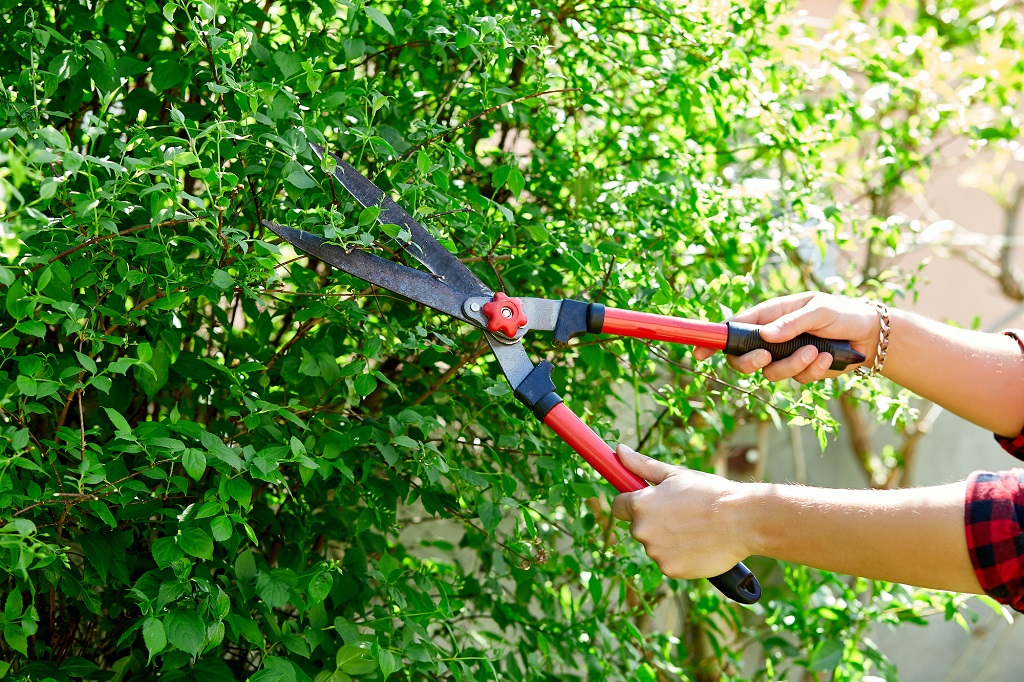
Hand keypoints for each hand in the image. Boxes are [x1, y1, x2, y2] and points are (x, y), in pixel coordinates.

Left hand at [610, 445, 750, 579]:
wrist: (742, 521)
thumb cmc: (709, 493)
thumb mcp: (675, 475)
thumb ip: (642, 465)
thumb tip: (619, 451)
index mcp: (641, 504)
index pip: (618, 506)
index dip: (630, 503)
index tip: (646, 502)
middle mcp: (642, 530)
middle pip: (638, 527)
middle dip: (653, 521)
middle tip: (682, 514)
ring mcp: (655, 552)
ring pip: (654, 545)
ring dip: (667, 539)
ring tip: (694, 528)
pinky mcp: (670, 570)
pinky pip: (668, 562)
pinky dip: (679, 556)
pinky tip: (698, 544)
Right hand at [693, 292, 878, 382]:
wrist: (870, 336)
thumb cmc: (842, 313)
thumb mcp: (818, 309)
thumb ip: (791, 322)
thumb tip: (764, 336)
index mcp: (768, 316)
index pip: (733, 328)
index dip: (714, 340)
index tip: (700, 351)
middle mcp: (771, 338)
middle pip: (742, 359)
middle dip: (751, 362)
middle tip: (765, 357)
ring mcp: (784, 357)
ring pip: (770, 373)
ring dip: (792, 365)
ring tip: (816, 350)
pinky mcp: (801, 372)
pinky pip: (796, 380)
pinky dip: (812, 370)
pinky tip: (827, 358)